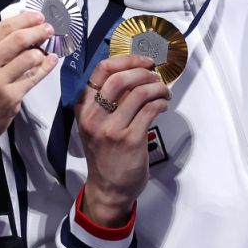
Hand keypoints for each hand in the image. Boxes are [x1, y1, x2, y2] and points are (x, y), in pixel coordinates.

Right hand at [0, 11, 58, 136]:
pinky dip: (46, 67)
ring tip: (45, 49)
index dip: (24, 19)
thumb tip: (21, 30)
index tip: (37, 16)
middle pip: (18, 39)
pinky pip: (34, 77)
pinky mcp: (11, 97)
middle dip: (37, 31)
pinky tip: (50, 60)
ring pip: (29, 58)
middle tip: (48, 28)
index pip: (2, 28)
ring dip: (41, 51)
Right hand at [76, 54, 169, 225]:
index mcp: (83, 108)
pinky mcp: (130, 139)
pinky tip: (163, 105)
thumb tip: (135, 72)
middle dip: (143, 71)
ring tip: (164, 91)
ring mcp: (111, 129)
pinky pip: (150, 110)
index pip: (101, 70)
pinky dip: (161, 102)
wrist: (108, 188)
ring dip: (157, 87)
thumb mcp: (94, 124)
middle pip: (119, 78)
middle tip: (156, 75)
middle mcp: (94, 117)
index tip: (144, 61)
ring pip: (139, 93)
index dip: (126, 60)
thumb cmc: (105, 154)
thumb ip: (106, 101)